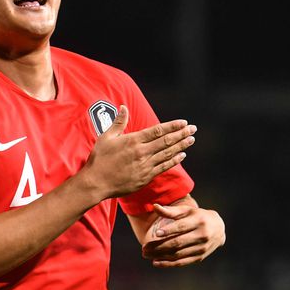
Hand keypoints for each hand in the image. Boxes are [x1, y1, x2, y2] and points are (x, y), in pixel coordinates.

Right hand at [81, 105, 195, 199]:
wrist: (97, 182)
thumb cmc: (99, 159)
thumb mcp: (106, 137)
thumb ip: (119, 122)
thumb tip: (124, 107)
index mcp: (133, 140)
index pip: (158, 130)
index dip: (172, 126)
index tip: (183, 122)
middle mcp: (142, 152)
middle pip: (166, 141)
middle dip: (181, 134)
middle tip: (193, 129)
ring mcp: (145, 166)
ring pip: (167, 153)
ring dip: (181, 146)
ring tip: (191, 139)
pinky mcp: (145, 177)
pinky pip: (164, 167)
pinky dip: (174, 160)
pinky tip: (182, 155)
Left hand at [142, 203, 224, 267]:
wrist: (218, 229)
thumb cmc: (197, 217)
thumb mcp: (187, 211)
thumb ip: (171, 211)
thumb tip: (154, 206)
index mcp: (198, 221)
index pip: (182, 226)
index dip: (169, 230)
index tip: (156, 233)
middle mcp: (201, 235)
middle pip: (178, 242)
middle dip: (159, 246)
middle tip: (144, 248)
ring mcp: (201, 248)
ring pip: (178, 253)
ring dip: (160, 255)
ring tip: (146, 254)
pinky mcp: (199, 257)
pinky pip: (182, 262)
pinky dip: (168, 263)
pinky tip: (156, 262)